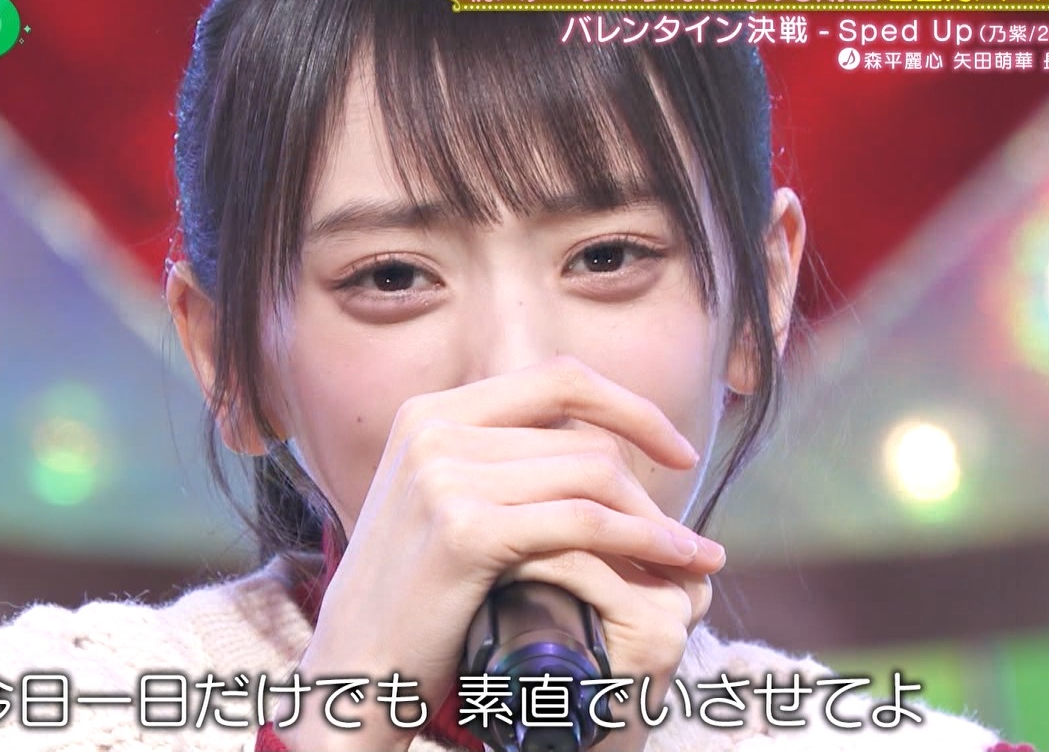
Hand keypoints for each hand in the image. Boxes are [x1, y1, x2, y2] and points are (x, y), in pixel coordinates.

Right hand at [273, 356, 725, 751]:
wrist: (356, 668)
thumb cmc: (415, 597)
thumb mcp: (443, 503)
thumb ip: (501, 460)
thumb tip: (601, 442)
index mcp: (430, 411)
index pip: (558, 378)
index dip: (629, 406)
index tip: (678, 451)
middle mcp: (432, 429)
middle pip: (583, 437)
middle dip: (650, 487)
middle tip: (687, 537)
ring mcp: (443, 476)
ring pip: (593, 475)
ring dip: (655, 520)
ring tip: (692, 557)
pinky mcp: (464, 529)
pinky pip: (582, 521)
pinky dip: (640, 541)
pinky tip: (672, 564)